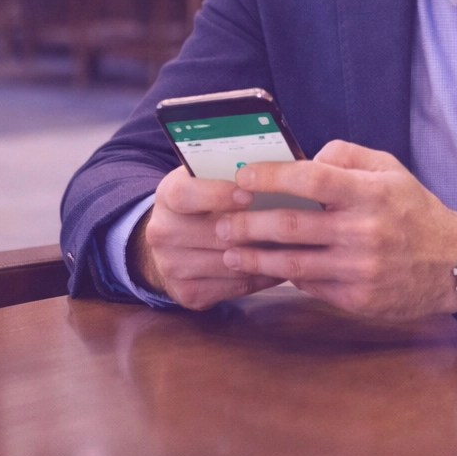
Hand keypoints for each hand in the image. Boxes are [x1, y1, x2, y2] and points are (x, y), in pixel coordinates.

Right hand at [130, 165, 283, 309]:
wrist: (172, 242)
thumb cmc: (202, 202)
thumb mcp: (204, 177)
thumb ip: (227, 170)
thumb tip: (274, 161)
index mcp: (167, 196)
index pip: (185, 195)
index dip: (217, 194)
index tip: (249, 194)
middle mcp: (162, 232)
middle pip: (212, 233)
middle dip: (252, 229)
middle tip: (287, 223)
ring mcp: (172, 266)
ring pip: (229, 263)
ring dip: (264, 255)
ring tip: (295, 243)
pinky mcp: (188, 294)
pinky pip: (235, 287)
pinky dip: (262, 276)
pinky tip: (280, 263)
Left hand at [216, 140, 456, 320]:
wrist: (455, 264)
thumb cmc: (414, 210)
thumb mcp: (390, 169)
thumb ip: (346, 156)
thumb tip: (305, 156)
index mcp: (369, 193)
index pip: (312, 179)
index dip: (272, 177)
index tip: (241, 178)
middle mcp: (363, 231)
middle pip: (291, 226)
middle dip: (248, 223)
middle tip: (220, 221)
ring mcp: (360, 269)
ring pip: (293, 263)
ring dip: (254, 257)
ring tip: (229, 251)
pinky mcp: (358, 299)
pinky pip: (311, 286)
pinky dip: (285, 276)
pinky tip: (264, 268)